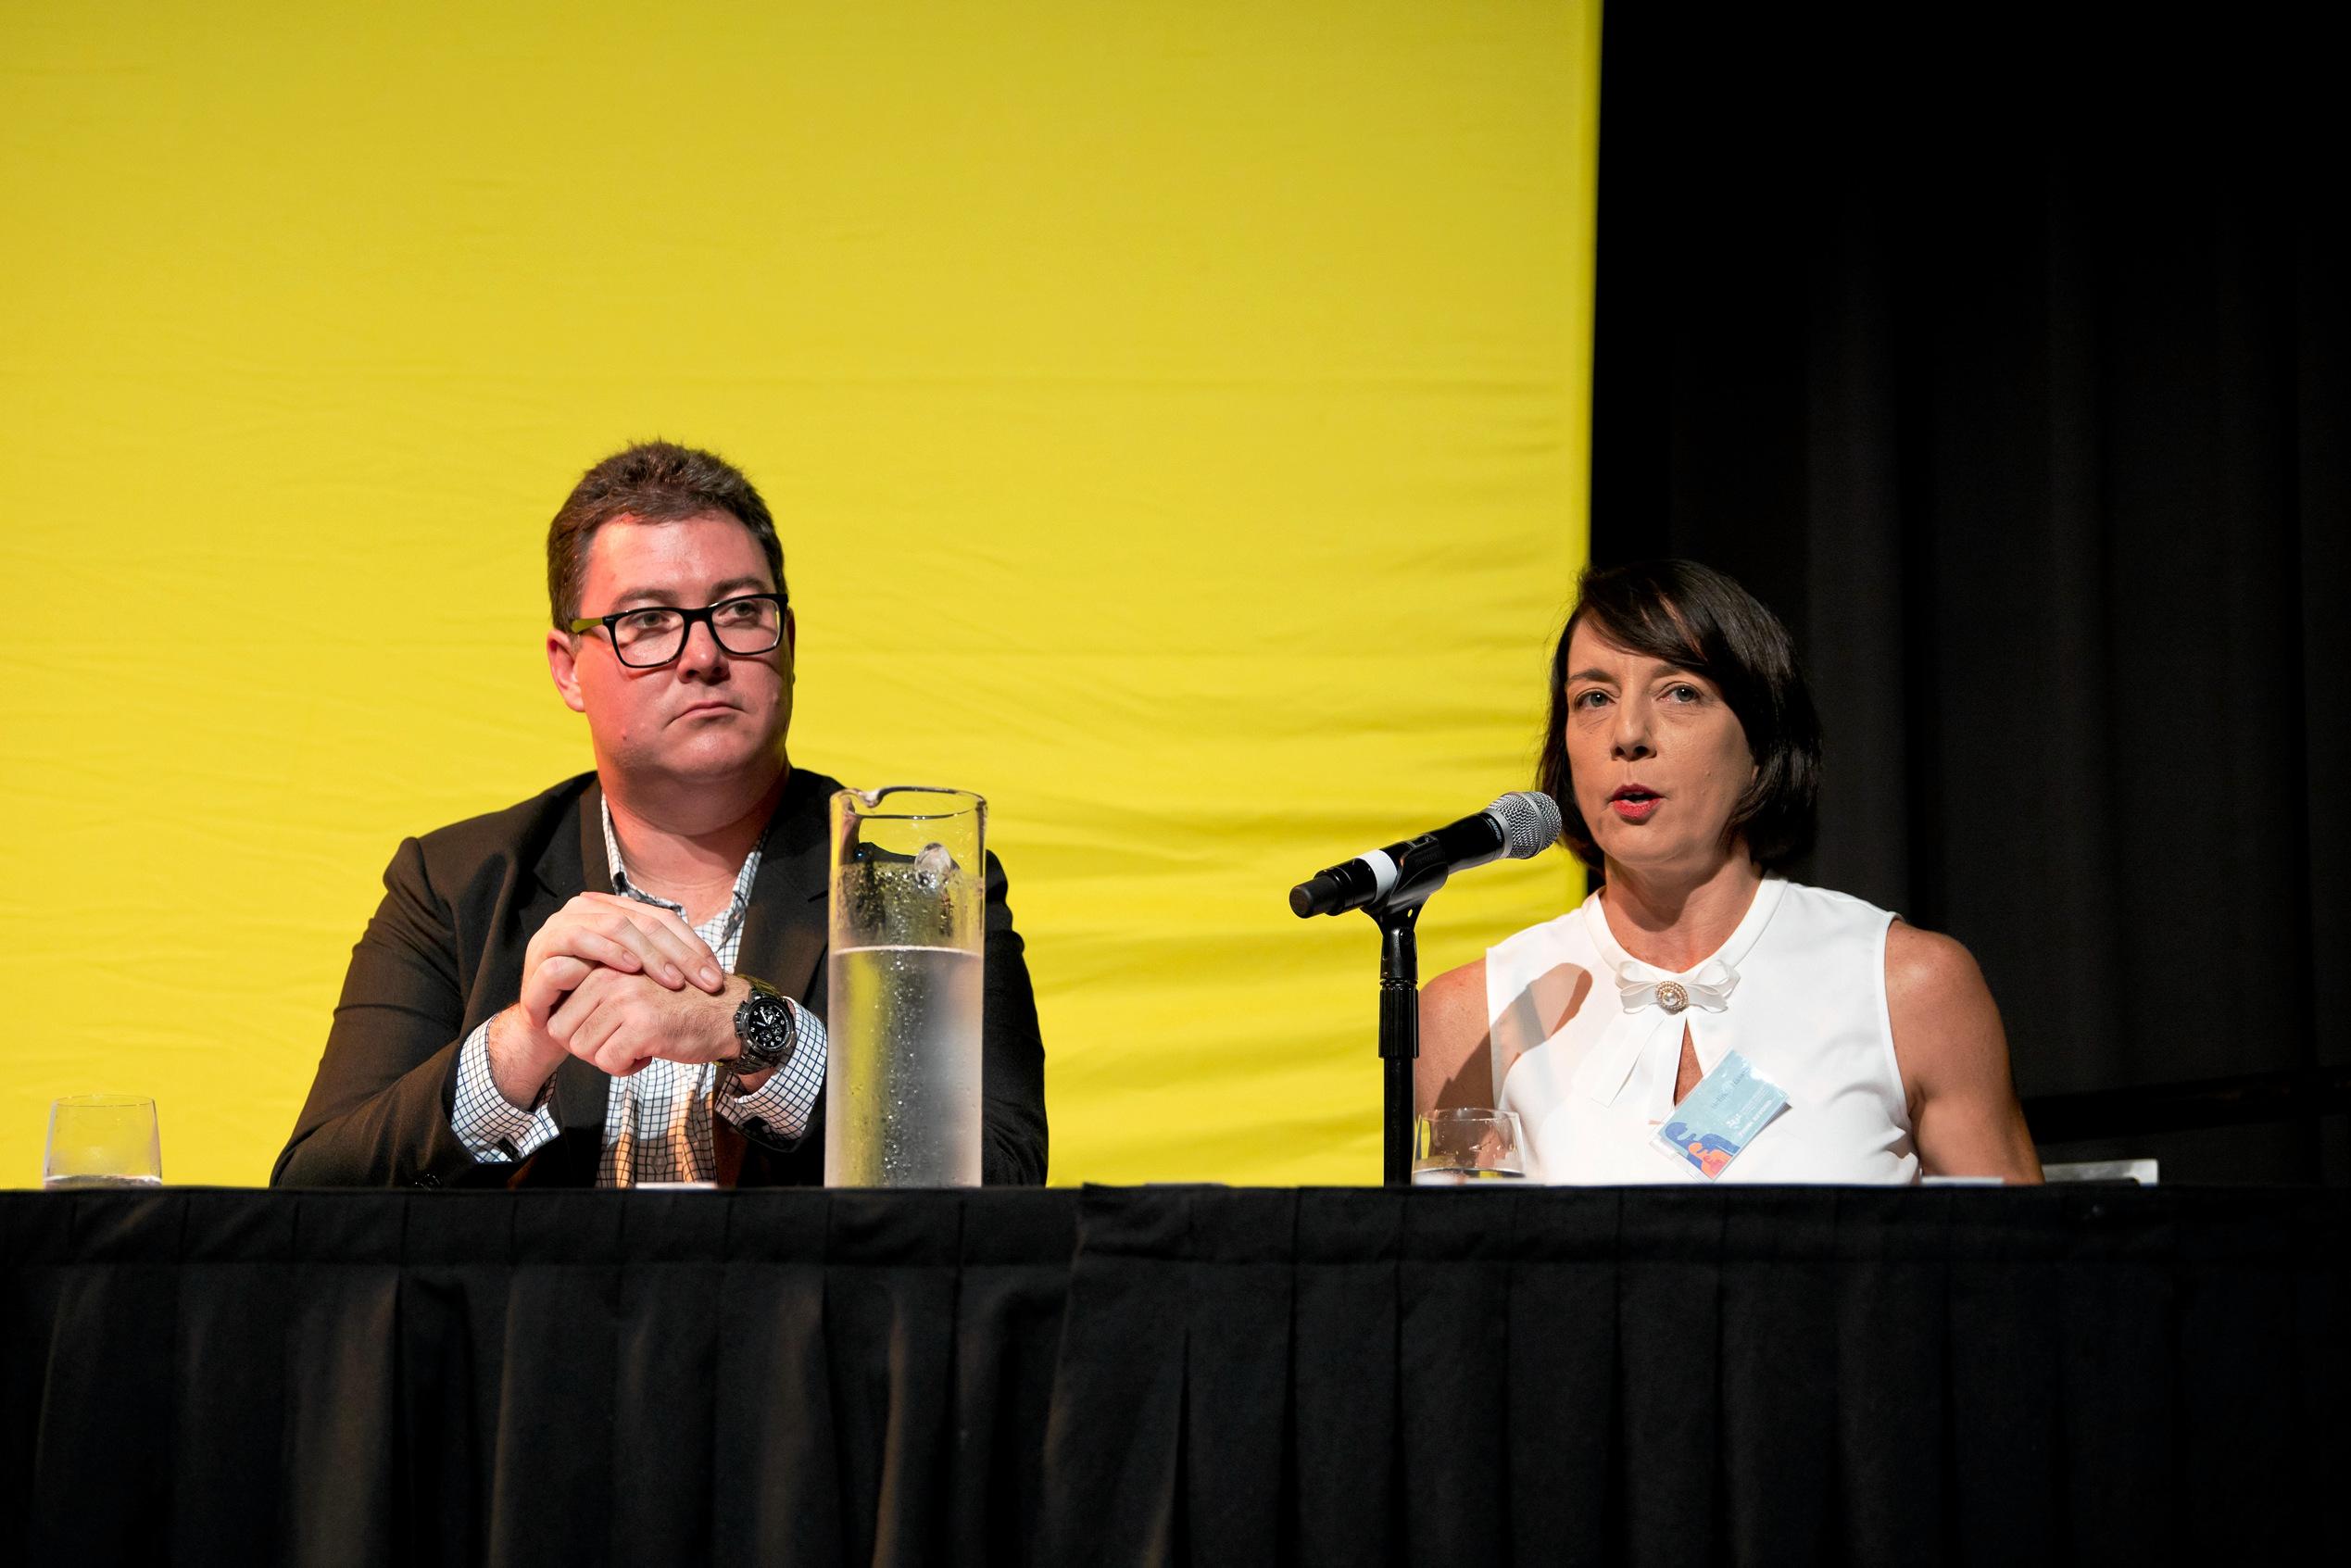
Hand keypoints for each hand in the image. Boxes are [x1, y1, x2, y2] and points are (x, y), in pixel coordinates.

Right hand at [519, 893, 727, 1028]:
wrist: (549, 1028)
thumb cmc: (596, 1001)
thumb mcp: (633, 981)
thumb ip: (661, 964)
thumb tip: (713, 968)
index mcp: (611, 911)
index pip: (661, 919)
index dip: (691, 946)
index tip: (715, 977)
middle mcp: (586, 912)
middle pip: (642, 921)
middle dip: (676, 952)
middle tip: (700, 982)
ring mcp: (562, 927)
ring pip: (612, 925)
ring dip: (646, 951)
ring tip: (671, 979)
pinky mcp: (542, 949)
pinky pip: (577, 942)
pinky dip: (606, 953)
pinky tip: (630, 970)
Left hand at [546, 968, 750, 1079]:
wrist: (726, 1014)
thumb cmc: (678, 1004)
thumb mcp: (631, 985)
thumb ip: (596, 991)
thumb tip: (554, 1021)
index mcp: (604, 965)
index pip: (559, 1012)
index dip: (580, 1033)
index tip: (608, 1032)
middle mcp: (610, 977)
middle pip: (563, 1032)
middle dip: (589, 1048)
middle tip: (620, 1043)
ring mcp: (626, 999)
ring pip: (583, 1049)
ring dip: (608, 1058)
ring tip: (636, 1045)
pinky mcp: (642, 1025)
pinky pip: (608, 1062)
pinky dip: (626, 1068)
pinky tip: (648, 1054)